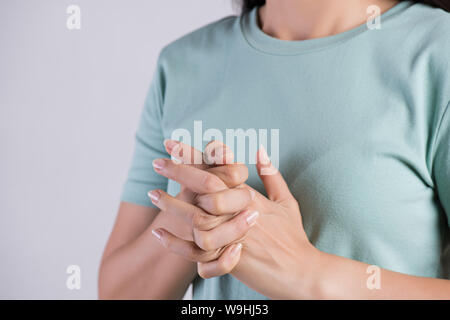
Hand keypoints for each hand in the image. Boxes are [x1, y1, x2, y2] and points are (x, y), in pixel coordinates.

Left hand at [152, 145, 319, 297]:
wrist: (302, 273)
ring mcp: (234, 236)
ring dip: (172, 205)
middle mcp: (240, 212)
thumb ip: (272, 175)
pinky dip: (175, 243)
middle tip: (157, 162)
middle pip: (204, 187)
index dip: (195, 154)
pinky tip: (159, 233)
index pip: (218, 169)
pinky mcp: (229, 259)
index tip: (173, 143)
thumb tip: (260, 151)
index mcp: (250, 196)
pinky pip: (196, 251)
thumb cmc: (293, 237)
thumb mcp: (286, 202)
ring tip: (153, 194)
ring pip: (196, 217)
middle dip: (178, 171)